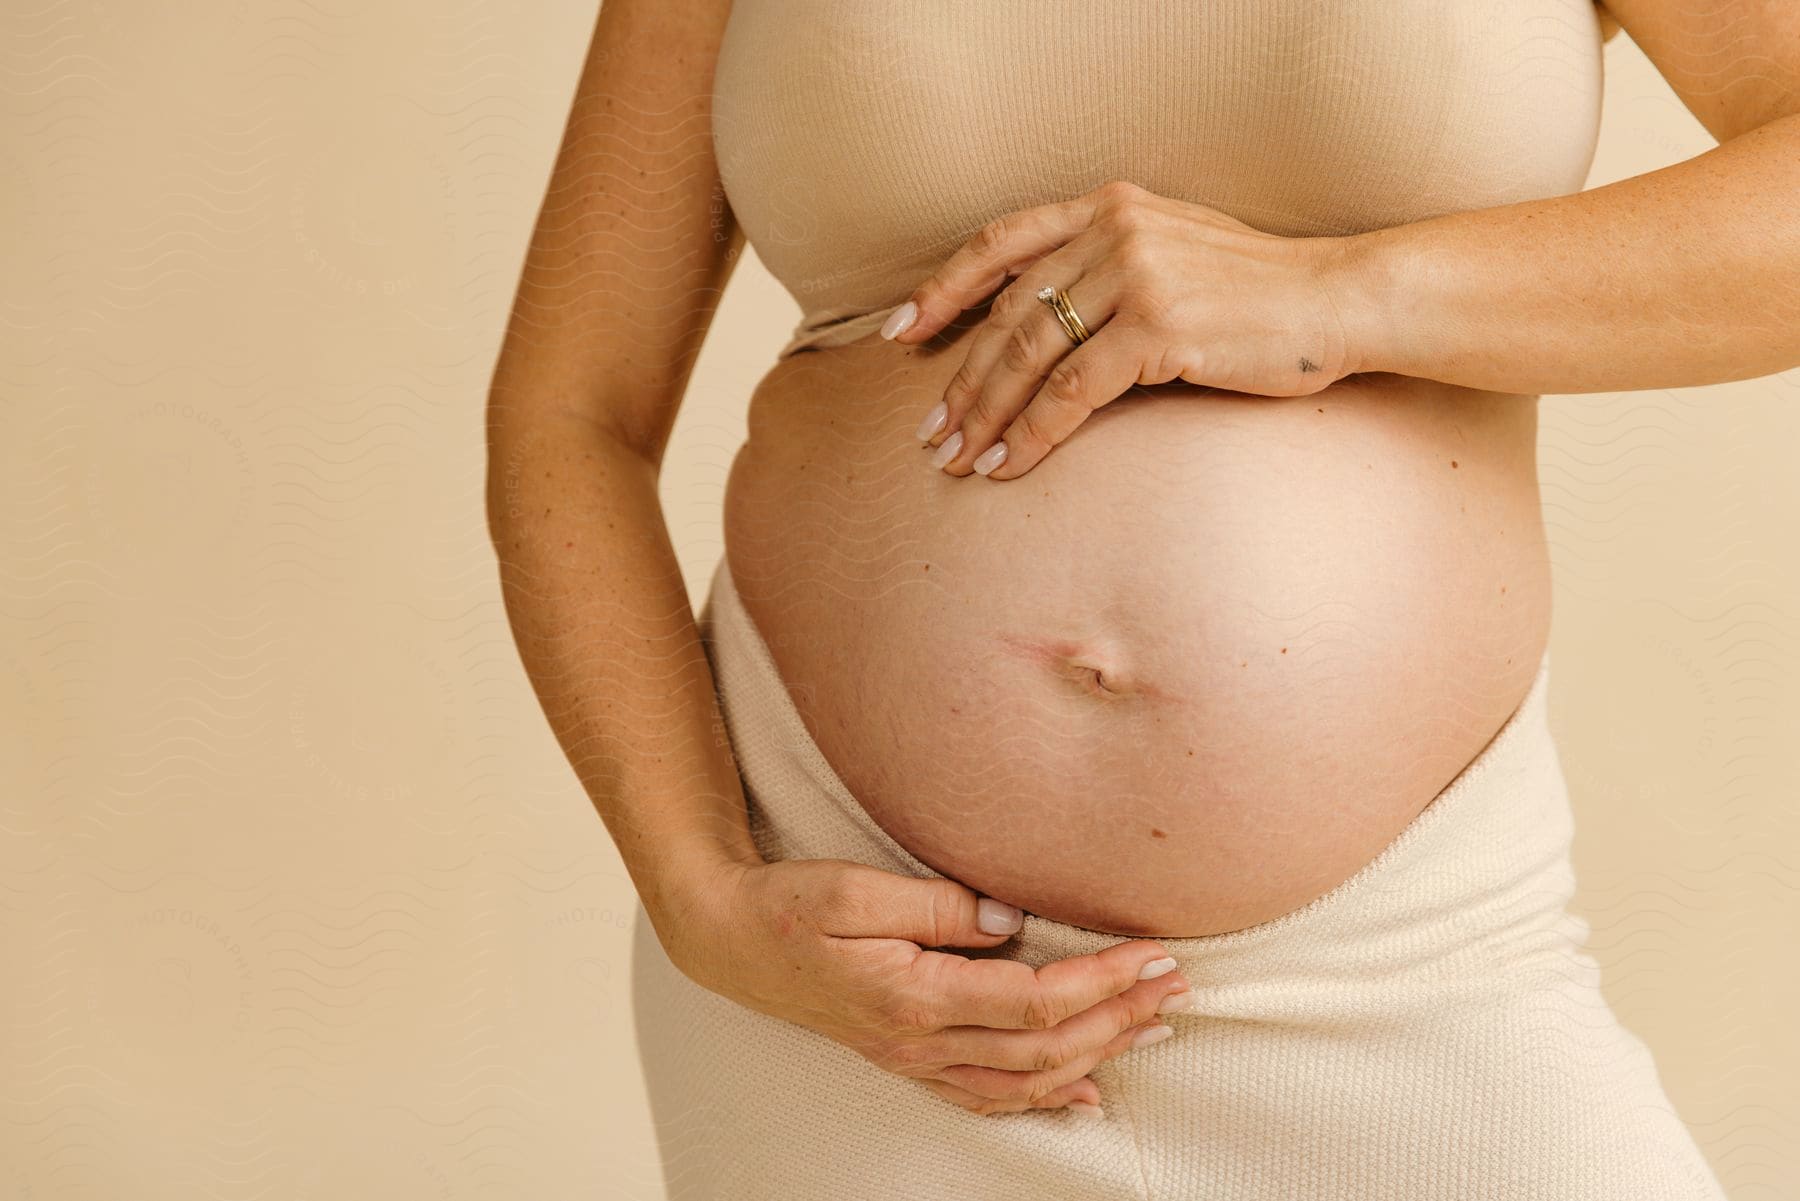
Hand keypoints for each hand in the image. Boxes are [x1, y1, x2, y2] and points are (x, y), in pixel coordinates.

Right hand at [659, 856, 1192, 1115]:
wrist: (728, 940)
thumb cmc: (790, 905)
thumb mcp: (855, 887)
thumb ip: (935, 903)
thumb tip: (1008, 918)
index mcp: (915, 996)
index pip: (1034, 1001)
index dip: (1102, 980)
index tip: (1153, 953)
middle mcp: (921, 1042)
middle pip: (1046, 1047)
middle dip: (1121, 1017)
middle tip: (1178, 985)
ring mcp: (914, 1059)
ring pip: (1026, 1081)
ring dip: (1098, 1054)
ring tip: (1155, 1027)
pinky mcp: (907, 1059)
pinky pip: (987, 1096)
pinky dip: (1045, 1099)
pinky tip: (1085, 1093)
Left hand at [888, 179, 1365, 479]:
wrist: (1339, 299)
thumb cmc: (1259, 292)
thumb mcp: (1174, 254)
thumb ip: (1108, 269)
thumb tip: (1042, 323)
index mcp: (1110, 205)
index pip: (1002, 243)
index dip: (944, 289)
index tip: (902, 332)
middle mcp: (1114, 229)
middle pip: (1008, 313)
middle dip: (961, 380)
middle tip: (931, 432)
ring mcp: (1134, 274)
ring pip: (1029, 355)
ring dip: (985, 415)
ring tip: (958, 459)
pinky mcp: (1156, 326)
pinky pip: (1070, 392)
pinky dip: (1032, 435)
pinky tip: (1009, 465)